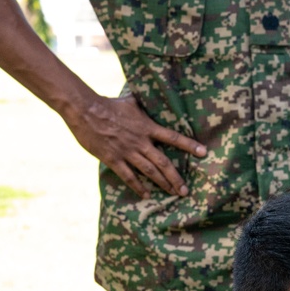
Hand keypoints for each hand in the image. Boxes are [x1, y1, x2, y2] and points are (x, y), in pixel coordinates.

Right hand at [65, 94, 205, 198]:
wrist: (85, 109)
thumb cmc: (108, 104)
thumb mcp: (131, 102)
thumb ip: (144, 106)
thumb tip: (154, 95)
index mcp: (147, 127)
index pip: (173, 137)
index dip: (189, 145)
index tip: (204, 152)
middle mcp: (140, 142)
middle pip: (164, 163)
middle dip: (176, 178)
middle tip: (186, 190)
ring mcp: (127, 151)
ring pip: (150, 172)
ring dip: (163, 184)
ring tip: (174, 194)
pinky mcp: (113, 159)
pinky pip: (128, 176)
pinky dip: (138, 187)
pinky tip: (146, 195)